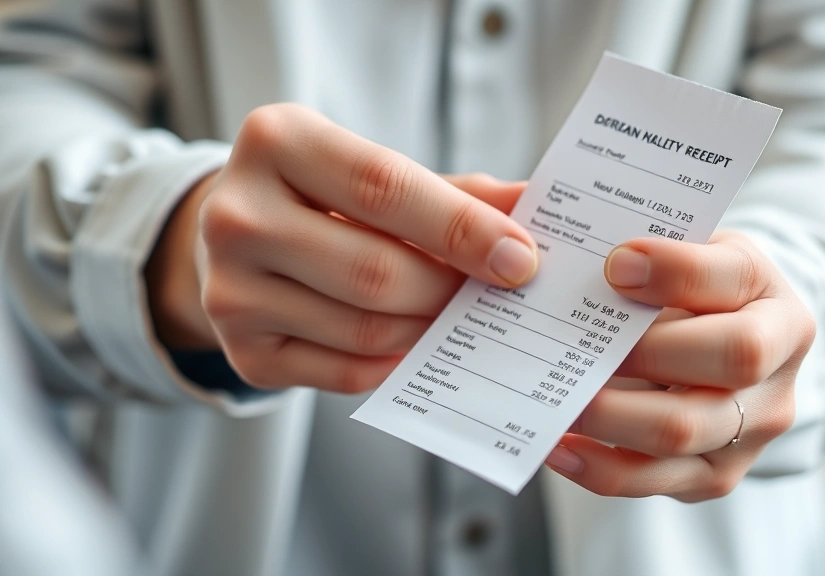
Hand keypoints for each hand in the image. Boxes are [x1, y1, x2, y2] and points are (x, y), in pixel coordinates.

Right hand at [146, 103, 536, 392]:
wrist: (240, 236)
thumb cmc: (323, 196)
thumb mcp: (375, 172)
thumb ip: (453, 192)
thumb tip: (533, 206)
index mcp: (276, 142)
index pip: (385, 187)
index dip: (461, 228)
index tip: (521, 258)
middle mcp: (236, 214)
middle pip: (375, 271)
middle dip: (450, 290)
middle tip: (494, 296)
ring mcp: (230, 291)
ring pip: (365, 330)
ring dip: (429, 330)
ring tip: (455, 316)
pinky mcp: (243, 351)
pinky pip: (346, 373)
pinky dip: (397, 363)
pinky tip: (416, 344)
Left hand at [544, 232, 814, 500]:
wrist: (720, 345)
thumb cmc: (693, 293)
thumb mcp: (689, 252)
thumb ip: (655, 254)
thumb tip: (598, 266)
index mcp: (772, 296)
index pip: (730, 280)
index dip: (673, 270)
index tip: (615, 263)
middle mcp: (778, 366)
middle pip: (728, 359)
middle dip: (644, 350)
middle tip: (580, 341)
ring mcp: (754, 427)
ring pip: (683, 431)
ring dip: (609, 415)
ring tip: (558, 398)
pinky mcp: (718, 473)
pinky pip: (653, 480)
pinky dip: (597, 466)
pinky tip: (558, 444)